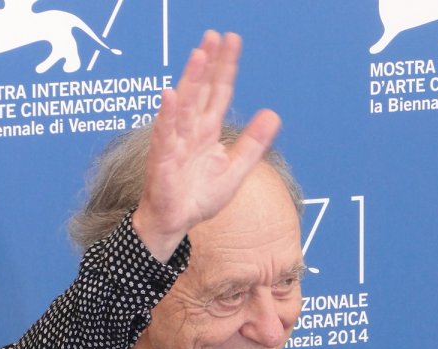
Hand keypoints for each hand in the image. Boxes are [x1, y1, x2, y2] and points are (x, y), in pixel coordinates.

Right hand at [132, 31, 280, 260]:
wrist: (175, 223)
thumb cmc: (198, 197)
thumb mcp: (235, 170)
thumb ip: (254, 144)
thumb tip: (274, 114)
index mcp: (207, 130)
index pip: (218, 92)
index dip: (226, 67)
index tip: (232, 39)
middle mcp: (190, 131)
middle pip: (200, 91)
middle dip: (207, 63)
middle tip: (214, 36)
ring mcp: (174, 143)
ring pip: (183, 106)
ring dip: (190, 80)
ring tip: (198, 55)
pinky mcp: (163, 161)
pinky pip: (165, 135)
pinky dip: (167, 116)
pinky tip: (170, 95)